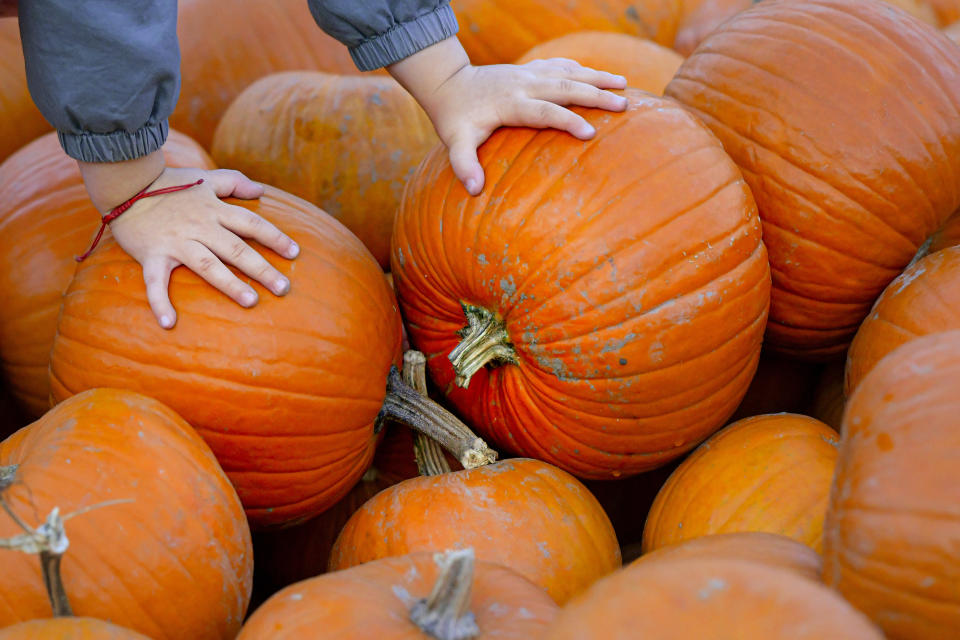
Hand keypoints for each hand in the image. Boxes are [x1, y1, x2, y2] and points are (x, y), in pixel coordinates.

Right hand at [82, 161, 298, 328]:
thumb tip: (261, 190)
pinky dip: (160, 302)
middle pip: (237, 249)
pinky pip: (155, 282)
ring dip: (230, 285)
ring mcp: (176, 242)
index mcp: (214, 210)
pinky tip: (169, 323)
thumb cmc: (167, 183)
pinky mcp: (152, 254)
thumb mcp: (204, 178)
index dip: (275, 237)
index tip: (295, 253)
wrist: (124, 182)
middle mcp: (200, 226)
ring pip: (208, 265)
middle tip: (284, 288)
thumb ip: (234, 182)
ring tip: (252, 302)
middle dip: (262, 269)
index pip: (252, 224)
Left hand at [388, 37, 627, 194]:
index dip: (567, 121)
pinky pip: (561, 65)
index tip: (589, 133)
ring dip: (597, 77)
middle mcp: (523, 83)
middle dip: (595, 95)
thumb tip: (474, 190)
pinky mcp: (531, 69)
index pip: (543, 112)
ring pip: (568, 72)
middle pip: (564, 87)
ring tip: (625, 85)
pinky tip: (601, 76)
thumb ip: (463, 164)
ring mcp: (529, 73)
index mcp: (510, 103)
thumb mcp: (454, 142)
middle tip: (623, 105)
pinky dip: (582, 69)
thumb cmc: (454, 118)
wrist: (449, 84)